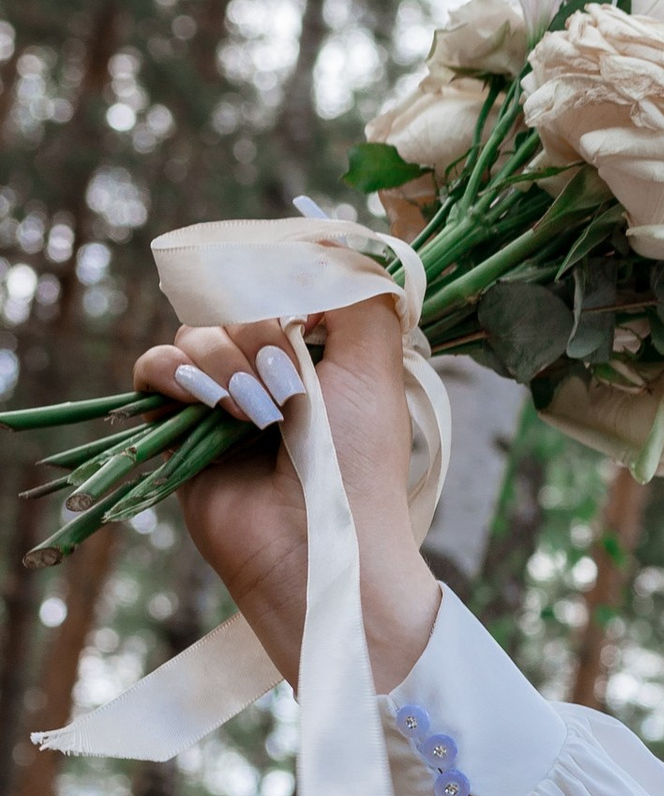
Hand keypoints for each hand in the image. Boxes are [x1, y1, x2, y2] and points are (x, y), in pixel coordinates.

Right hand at [136, 299, 438, 688]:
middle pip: (234, 303)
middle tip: (288, 390)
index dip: (281, 292)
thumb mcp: (376, 370)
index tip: (298, 317)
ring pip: (196, 333)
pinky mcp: (178, 427)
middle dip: (260, 337)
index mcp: (319, 355)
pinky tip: (204, 403)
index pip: (280, 287)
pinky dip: (173, 374)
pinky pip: (154, 369)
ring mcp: (221, 398)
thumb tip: (323, 248)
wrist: (315, 547)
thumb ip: (358, 300)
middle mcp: (268, 371)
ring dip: (224, 361)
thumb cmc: (357, 464)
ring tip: (254, 414)